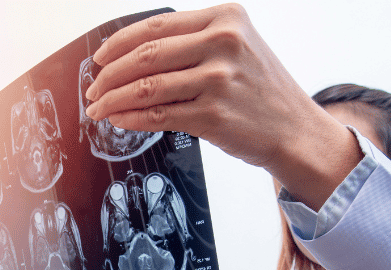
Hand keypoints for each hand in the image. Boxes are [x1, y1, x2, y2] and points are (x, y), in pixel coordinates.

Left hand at [84, 4, 359, 209]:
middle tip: (93, 89)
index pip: (155, 27)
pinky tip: (118, 120)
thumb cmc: (261, 92)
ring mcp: (219, 79)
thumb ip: (192, 43)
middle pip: (145, 55)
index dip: (117, 44)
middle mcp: (223, 43)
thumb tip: (131, 55)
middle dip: (109, 75)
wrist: (297, 131)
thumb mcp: (236, 48)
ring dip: (113, 100)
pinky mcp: (213, 115)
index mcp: (226, 18)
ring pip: (146, 87)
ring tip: (98, 108)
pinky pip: (157, 115)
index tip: (99, 59)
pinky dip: (130, 118)